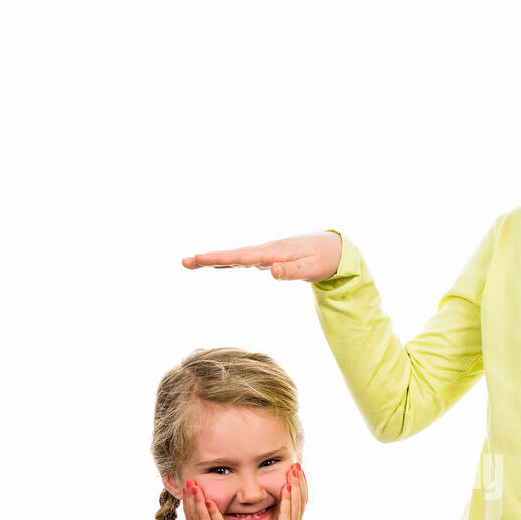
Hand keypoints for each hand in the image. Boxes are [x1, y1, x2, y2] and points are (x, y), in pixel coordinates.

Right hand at [181, 231, 342, 281]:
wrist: (335, 248)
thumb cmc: (325, 259)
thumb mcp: (312, 267)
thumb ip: (292, 270)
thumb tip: (271, 271)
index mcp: (274, 253)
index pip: (242, 257)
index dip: (220, 259)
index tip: (201, 259)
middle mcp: (267, 251)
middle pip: (233, 256)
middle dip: (209, 258)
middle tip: (185, 262)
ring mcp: (267, 254)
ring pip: (236, 257)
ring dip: (215, 260)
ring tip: (192, 262)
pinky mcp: (270, 258)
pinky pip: (245, 260)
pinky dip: (229, 261)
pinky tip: (219, 264)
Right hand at [181, 478, 249, 519]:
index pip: (190, 516)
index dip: (187, 501)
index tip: (185, 488)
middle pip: (193, 514)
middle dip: (190, 497)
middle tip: (187, 481)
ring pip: (202, 518)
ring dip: (198, 501)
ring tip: (195, 486)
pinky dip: (213, 514)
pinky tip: (211, 502)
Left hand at [247, 463, 308, 519]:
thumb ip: (271, 509)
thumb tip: (266, 492)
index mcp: (293, 519)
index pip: (300, 496)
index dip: (301, 481)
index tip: (297, 466)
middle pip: (302, 497)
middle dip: (300, 480)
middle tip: (296, 464)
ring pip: (297, 503)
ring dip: (295, 486)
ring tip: (293, 472)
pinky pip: (287, 514)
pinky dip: (287, 501)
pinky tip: (285, 489)